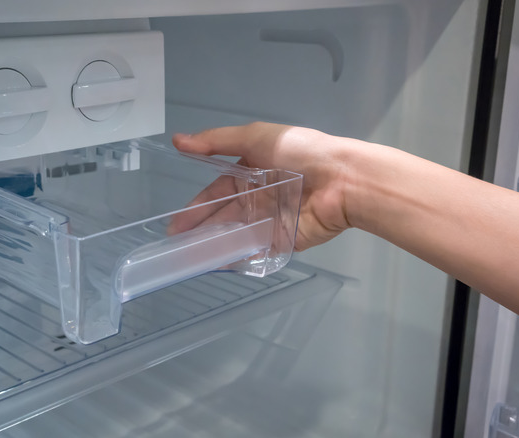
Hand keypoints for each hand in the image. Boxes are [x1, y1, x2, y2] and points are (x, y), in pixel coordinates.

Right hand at [172, 122, 353, 250]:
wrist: (343, 180)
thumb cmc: (301, 152)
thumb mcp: (255, 137)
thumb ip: (216, 141)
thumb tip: (178, 140)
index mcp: (253, 171)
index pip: (218, 191)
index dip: (197, 205)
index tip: (177, 221)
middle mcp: (260, 197)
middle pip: (224, 215)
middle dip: (200, 229)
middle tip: (176, 243)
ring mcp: (271, 220)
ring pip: (236, 234)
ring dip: (213, 244)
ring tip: (188, 256)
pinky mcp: (284, 240)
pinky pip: (256, 249)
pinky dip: (236, 257)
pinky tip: (214, 264)